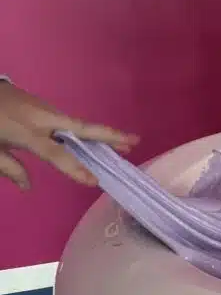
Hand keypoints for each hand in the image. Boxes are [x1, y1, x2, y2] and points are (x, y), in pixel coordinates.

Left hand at [0, 82, 137, 188]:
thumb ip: (9, 167)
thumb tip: (28, 186)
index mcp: (26, 133)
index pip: (56, 154)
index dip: (75, 169)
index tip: (94, 182)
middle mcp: (42, 120)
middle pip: (81, 129)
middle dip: (108, 136)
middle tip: (135, 141)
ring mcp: (46, 111)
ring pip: (79, 125)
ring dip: (104, 134)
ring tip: (127, 145)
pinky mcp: (46, 108)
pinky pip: (71, 123)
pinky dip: (89, 132)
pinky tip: (99, 141)